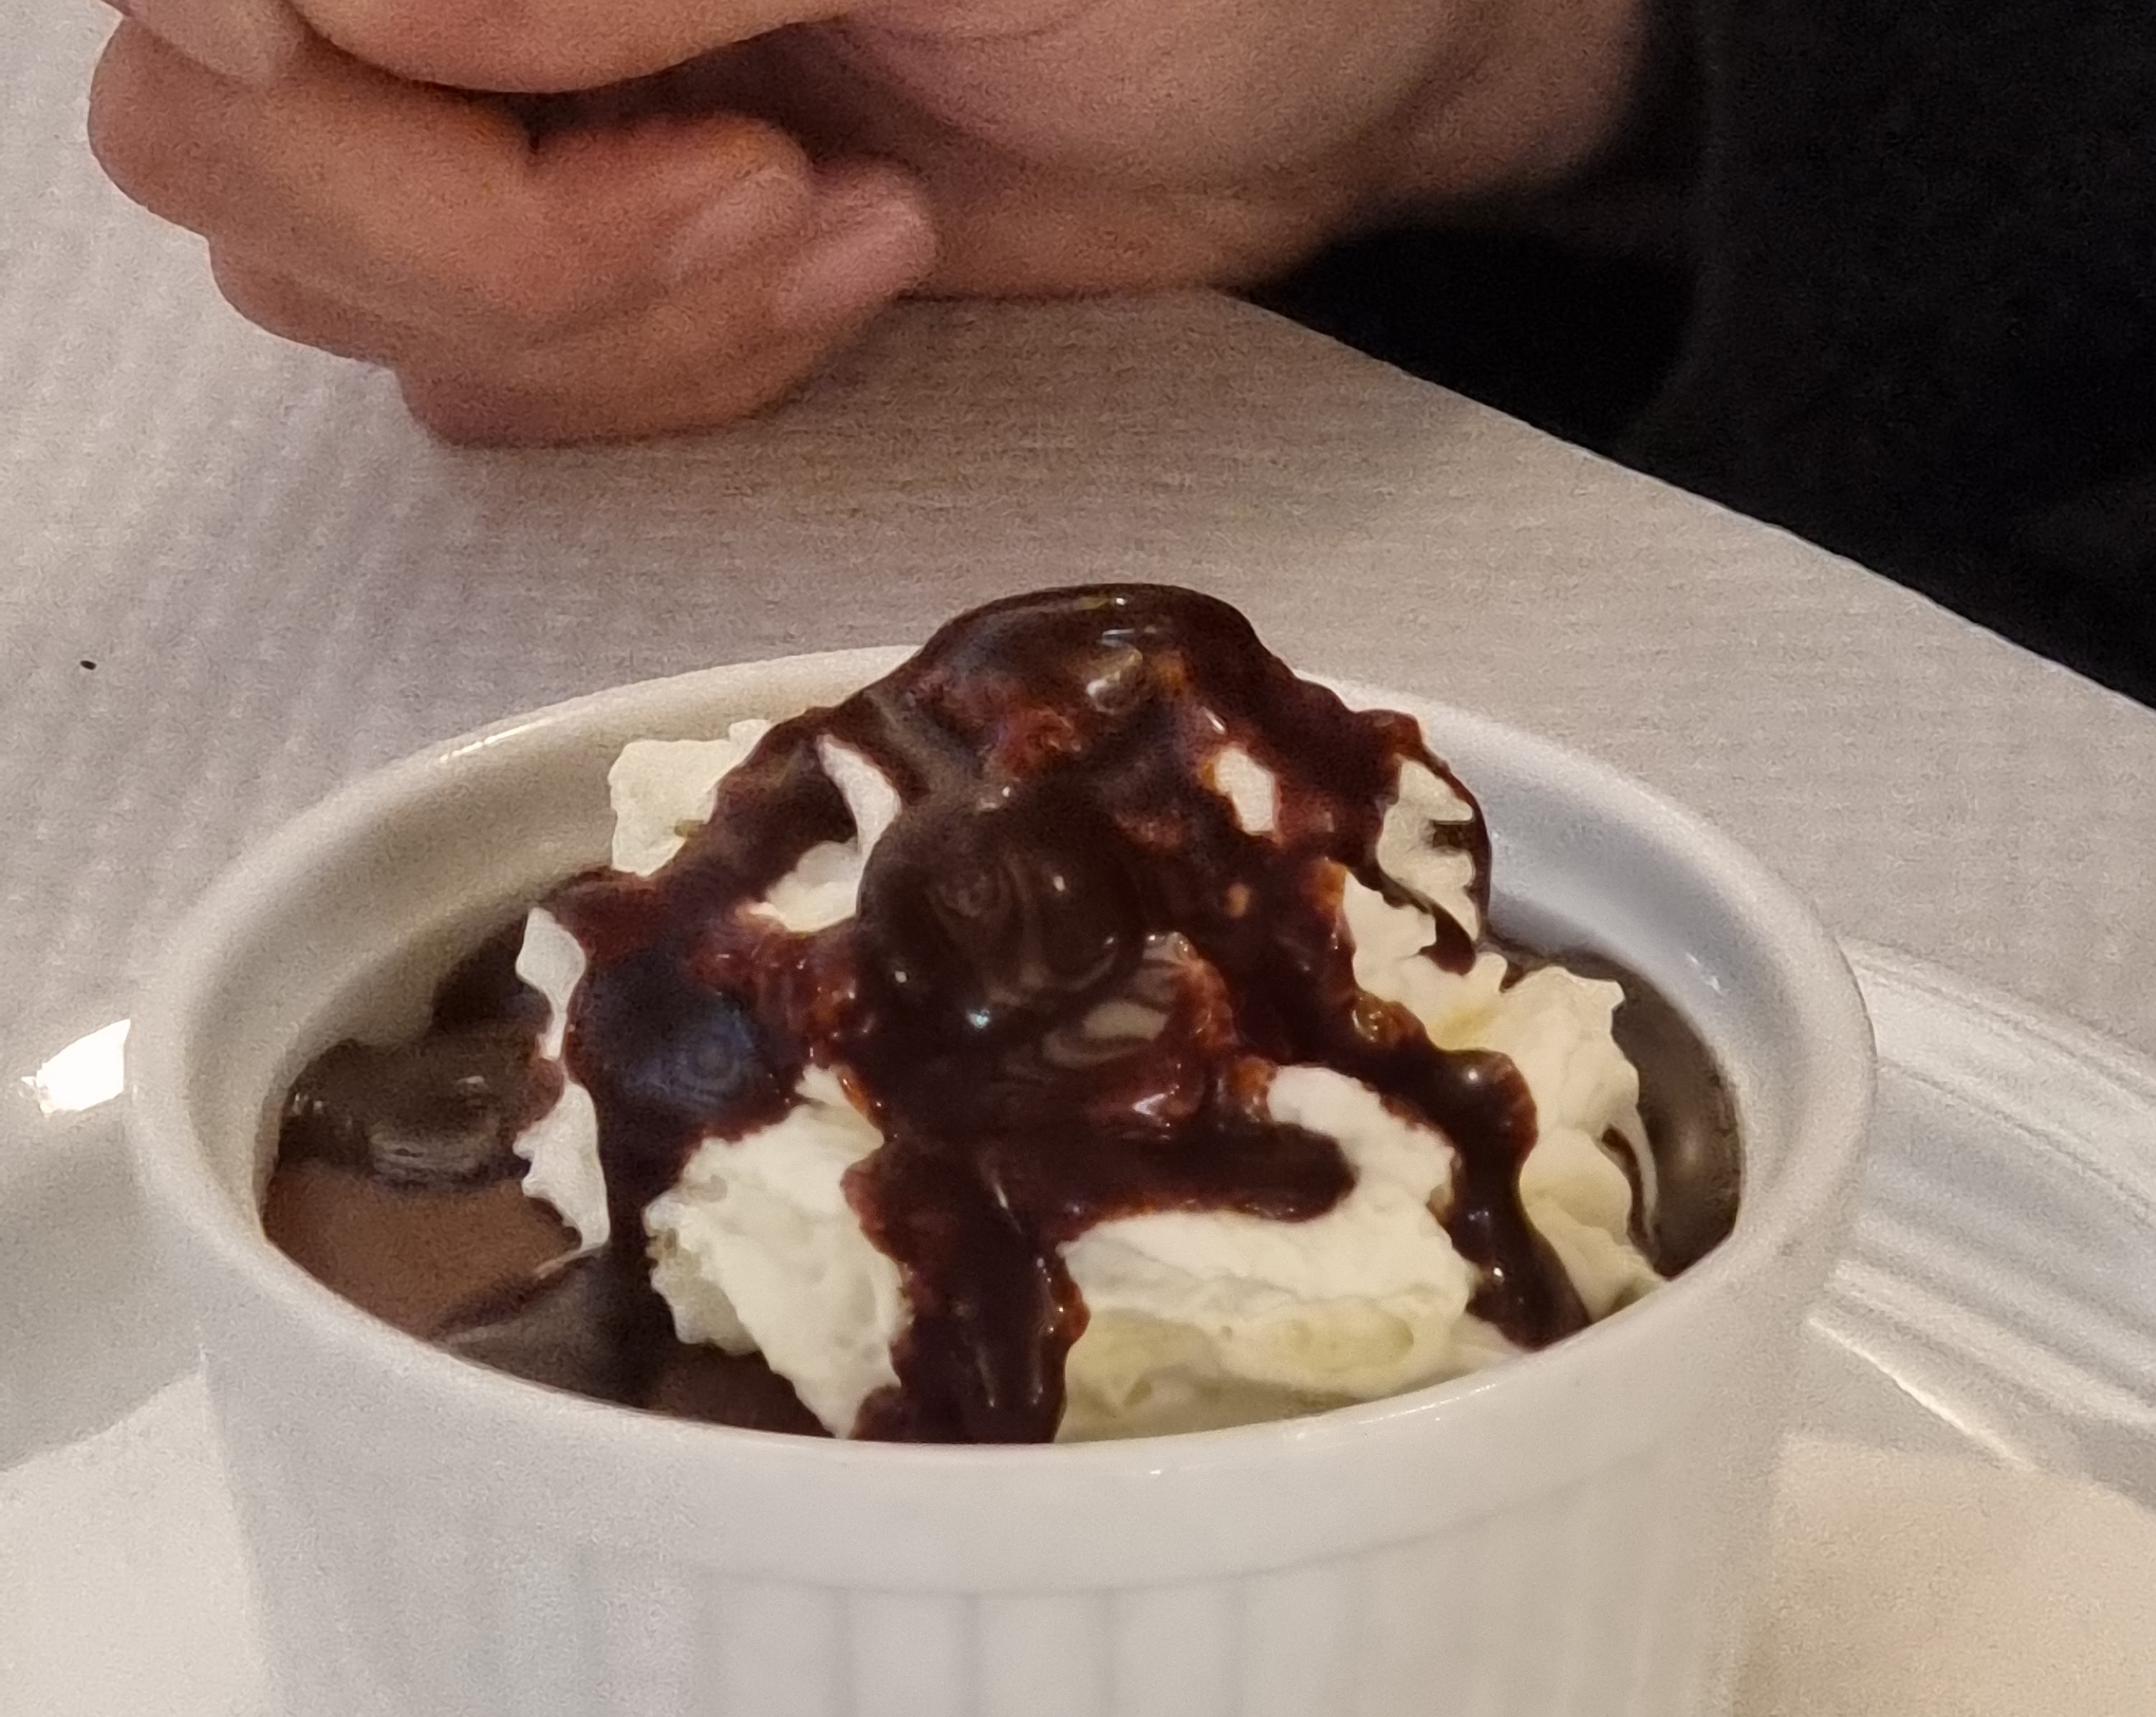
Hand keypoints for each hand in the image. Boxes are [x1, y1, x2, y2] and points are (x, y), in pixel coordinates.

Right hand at [88, 0, 1645, 443]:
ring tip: (845, 220)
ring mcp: (515, 101)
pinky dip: (670, 376)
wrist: (1331, 53)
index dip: (353, 108)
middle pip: (235, 151)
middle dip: (517, 245)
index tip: (617, 122)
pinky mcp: (603, 243)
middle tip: (777, 187)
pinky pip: (503, 385)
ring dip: (616, 326)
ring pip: (361, 292)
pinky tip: (842, 262)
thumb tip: (296, 2)